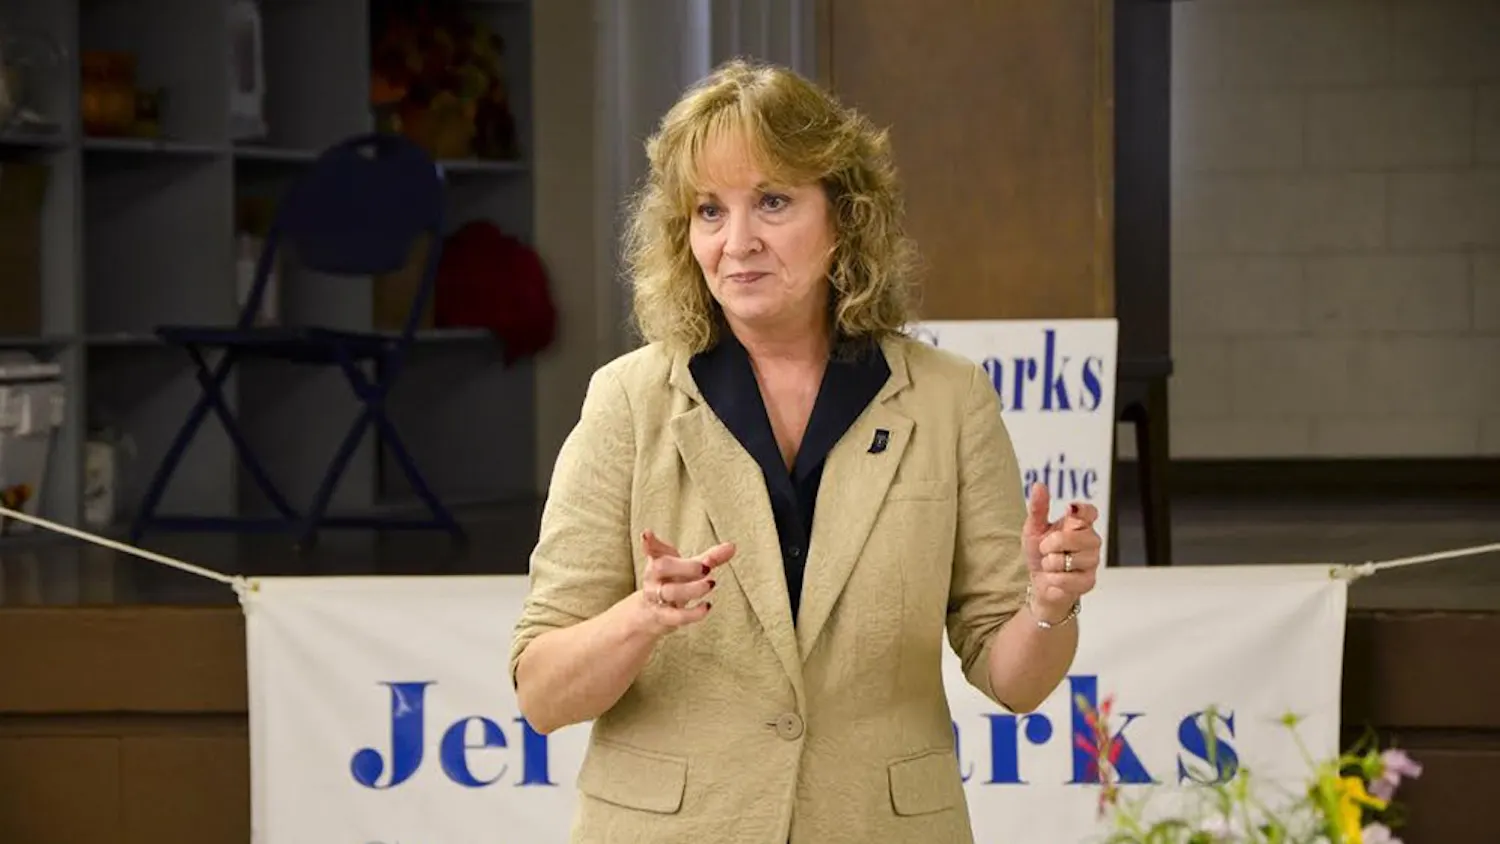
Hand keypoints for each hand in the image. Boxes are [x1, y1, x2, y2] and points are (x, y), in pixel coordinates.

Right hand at [638, 530, 733, 634]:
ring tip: (710, 583)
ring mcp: (655, 597)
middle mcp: (653, 578)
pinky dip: (693, 613)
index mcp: (658, 561)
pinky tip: (707, 606)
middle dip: (685, 566)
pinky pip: (676, 616)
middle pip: (660, 567)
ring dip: (692, 588)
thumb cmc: (673, 582)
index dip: (649, 542)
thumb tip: (732, 547)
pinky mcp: (662, 617)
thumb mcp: (689, 568)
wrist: (653, 612)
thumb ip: (710, 558)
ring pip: (669, 592)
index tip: (646, 534)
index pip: (652, 549)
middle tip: (706, 567)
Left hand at [1021, 485, 1100, 620]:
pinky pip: (1067, 578)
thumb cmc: (1040, 553)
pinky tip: (1054, 578)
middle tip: (1045, 549)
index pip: (1090, 512)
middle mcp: (1091, 541)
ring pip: (1071, 558)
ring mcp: (1092, 561)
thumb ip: (1038, 508)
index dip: (1082, 510)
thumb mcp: (1034, 529)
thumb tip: (1039, 485)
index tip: (1070, 510)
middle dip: (1052, 544)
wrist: (1039, 583)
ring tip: (1051, 565)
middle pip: (1077, 535)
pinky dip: (1053, 579)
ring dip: (1051, 563)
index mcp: (1079, 524)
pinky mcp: (1089, 581)